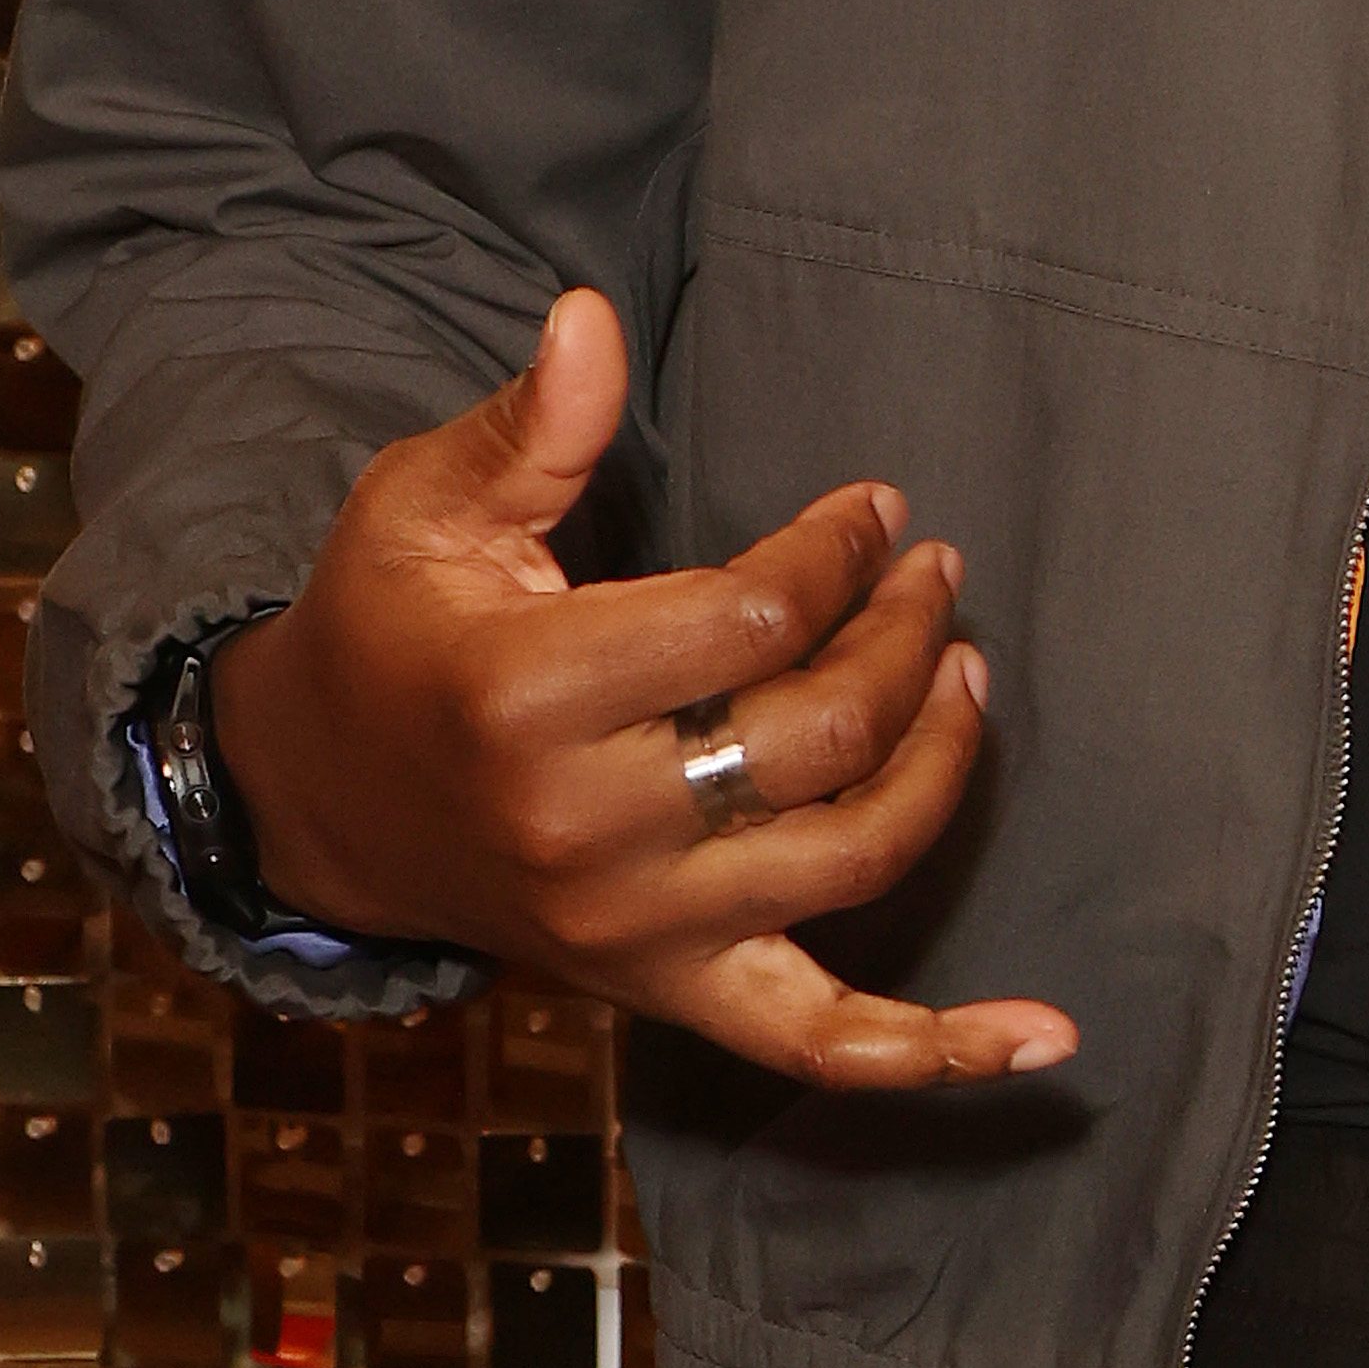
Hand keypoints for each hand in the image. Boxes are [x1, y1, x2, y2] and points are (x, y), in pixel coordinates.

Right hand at [203, 286, 1075, 1085]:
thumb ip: (534, 423)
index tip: (875, 508)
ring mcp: (634, 930)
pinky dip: (934, 1052)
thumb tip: (594, 316)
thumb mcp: (426, 504)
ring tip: (966, 668)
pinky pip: (815, 1040)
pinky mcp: (663, 989)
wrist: (322, 801)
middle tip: (936, 569)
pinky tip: (1046, 1035)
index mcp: (526, 699)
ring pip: (850, 856)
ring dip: (943, 760)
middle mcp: (588, 832)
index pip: (749, 620)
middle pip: (818, 735)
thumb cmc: (389, 626)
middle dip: (902, 634)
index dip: (836, 552)